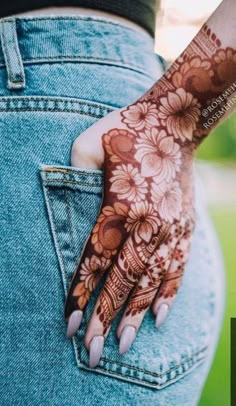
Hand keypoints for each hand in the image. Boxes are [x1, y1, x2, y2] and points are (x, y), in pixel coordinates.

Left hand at [64, 97, 195, 366]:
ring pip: (151, 280)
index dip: (81, 294)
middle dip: (105, 318)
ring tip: (123, 345)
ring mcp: (169, 226)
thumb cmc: (126, 129)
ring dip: (135, 315)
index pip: (95, 260)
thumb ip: (73, 177)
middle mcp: (147, 222)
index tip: (70, 325)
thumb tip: (65, 204)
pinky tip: (158, 316)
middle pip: (122, 280)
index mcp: (119, 204)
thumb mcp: (87, 145)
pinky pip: (178, 266)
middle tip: (93, 352)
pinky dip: (168, 293)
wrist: (173, 120)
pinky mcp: (185, 225)